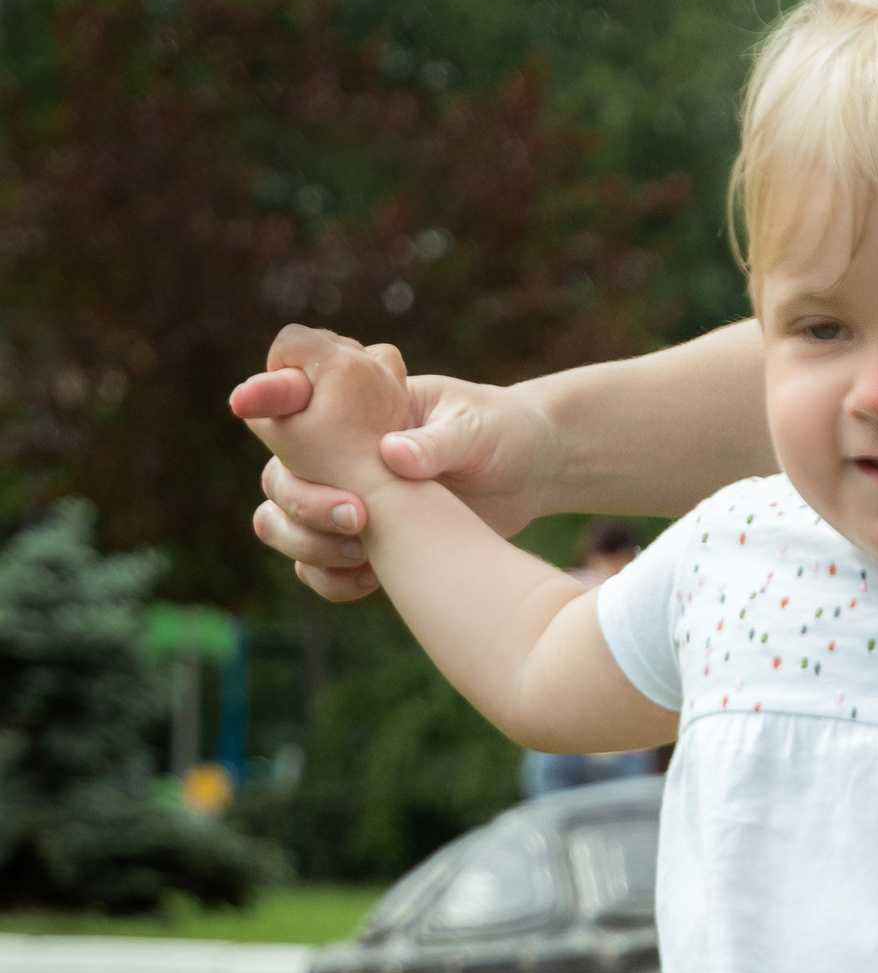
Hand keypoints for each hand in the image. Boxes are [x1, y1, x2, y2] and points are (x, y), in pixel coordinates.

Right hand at [233, 352, 564, 603]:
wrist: (536, 473)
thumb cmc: (506, 431)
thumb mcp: (478, 428)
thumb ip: (438, 440)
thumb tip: (393, 455)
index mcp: (360, 406)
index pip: (294, 392)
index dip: (266, 396)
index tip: (245, 404)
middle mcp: (341, 453)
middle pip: (279, 474)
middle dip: (303, 498)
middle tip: (358, 516)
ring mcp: (350, 498)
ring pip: (286, 523)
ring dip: (308, 544)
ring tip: (364, 551)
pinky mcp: (371, 543)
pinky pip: (322, 568)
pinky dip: (333, 579)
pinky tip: (372, 579)